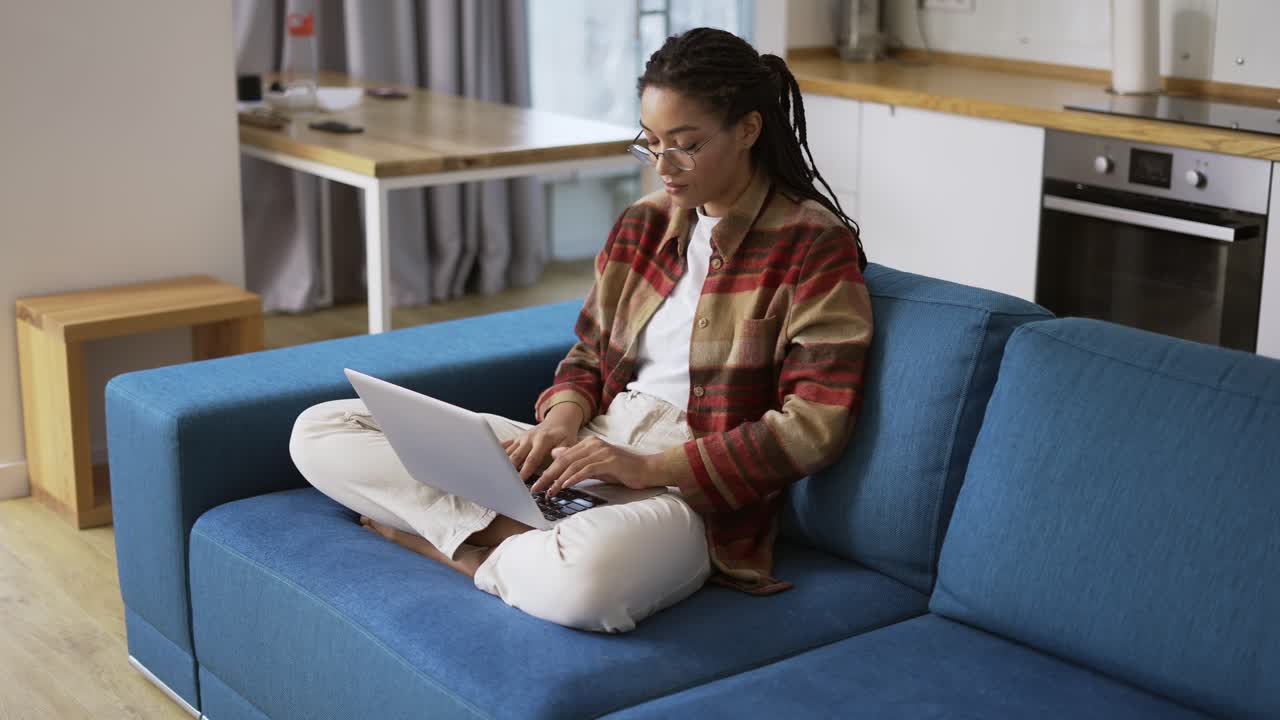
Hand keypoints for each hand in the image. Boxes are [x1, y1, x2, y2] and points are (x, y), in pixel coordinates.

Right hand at [500, 403, 582, 481]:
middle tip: (504, 483)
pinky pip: (504, 446)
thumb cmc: (564, 435)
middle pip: (516, 457)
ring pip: (507, 453)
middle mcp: (529, 438)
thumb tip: (557, 461)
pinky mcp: (516, 439)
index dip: (525, 472)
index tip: (520, 484)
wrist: (559, 420)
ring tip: (493, 477)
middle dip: (509, 471)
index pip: (531, 459)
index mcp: (542, 440)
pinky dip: (495, 453)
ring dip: (501, 465)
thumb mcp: (569, 443)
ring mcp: (521, 438)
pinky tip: (486, 461)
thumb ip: (562, 453)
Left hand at [529, 437, 664, 497]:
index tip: (537, 482)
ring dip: (557, 479)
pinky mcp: (608, 461)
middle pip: (564, 459)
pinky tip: (564, 486)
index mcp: (589, 443)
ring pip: (572, 465)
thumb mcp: (597, 465)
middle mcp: (593, 444)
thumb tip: (556, 456)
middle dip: (547, 475)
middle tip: (535, 488)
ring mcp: (601, 451)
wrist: (647, 469)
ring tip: (548, 491)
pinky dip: (573, 478)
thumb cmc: (623, 470)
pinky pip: (586, 469)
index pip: (562, 456)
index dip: (547, 469)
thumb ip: (578, 461)